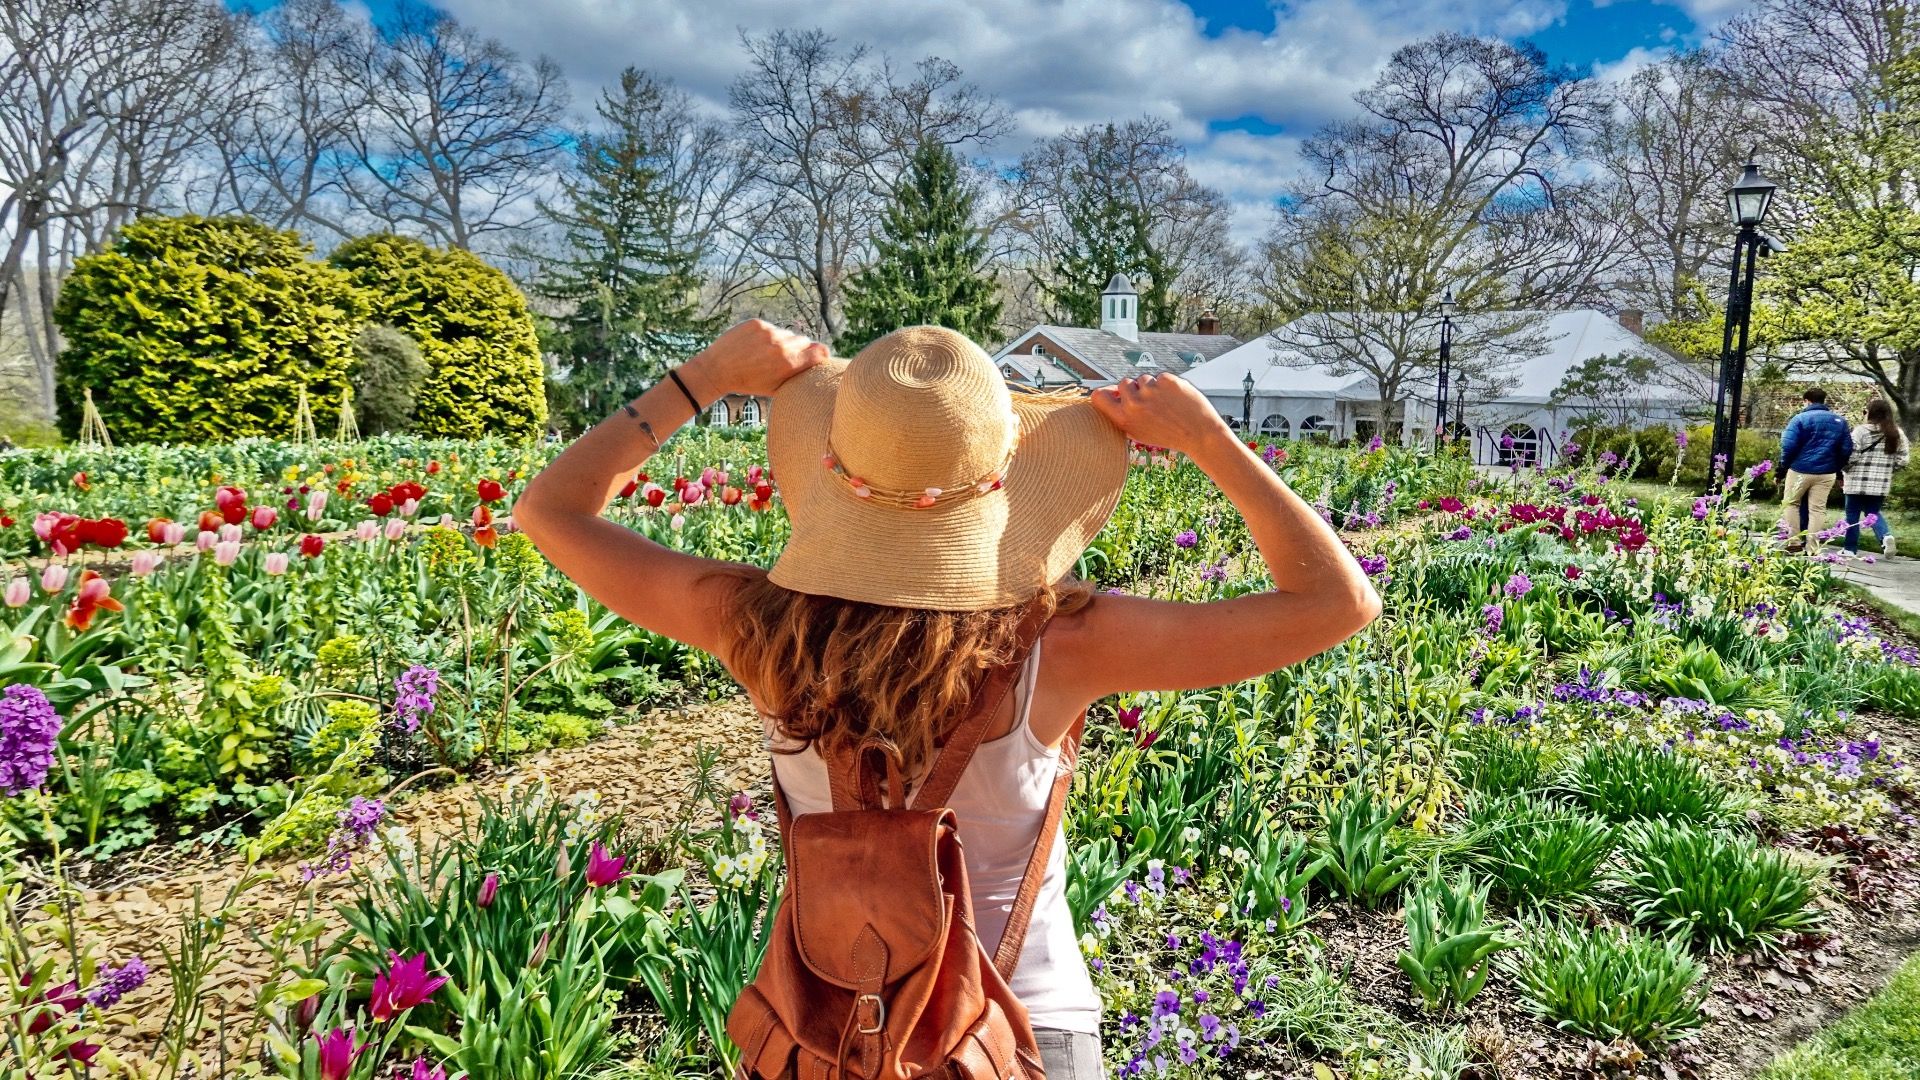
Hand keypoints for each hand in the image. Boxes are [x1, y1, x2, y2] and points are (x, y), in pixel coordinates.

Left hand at [684, 320, 828, 399]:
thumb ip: (798, 375)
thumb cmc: (748, 383)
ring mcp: (769, 332)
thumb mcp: (776, 387)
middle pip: (804, 341)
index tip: (818, 356)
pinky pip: (771, 328)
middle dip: (799, 349)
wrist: (717, 370)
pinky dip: (766, 335)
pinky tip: (754, 346)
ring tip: (765, 353)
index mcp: (789, 364)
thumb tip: (818, 362)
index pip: (820, 351)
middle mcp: (782, 345)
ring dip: (781, 341)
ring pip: (787, 334)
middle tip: (785, 358)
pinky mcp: (757, 323)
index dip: (821, 354)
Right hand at [1088, 372, 1231, 455]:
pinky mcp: (1167, 381)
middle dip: (1135, 389)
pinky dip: (1167, 385)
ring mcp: (1151, 390)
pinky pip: (1160, 377)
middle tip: (1150, 403)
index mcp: (1124, 420)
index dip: (1105, 393)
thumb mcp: (1139, 432)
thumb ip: (1122, 414)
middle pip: (1123, 383)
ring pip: (1143, 378)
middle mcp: (1134, 404)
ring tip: (1166, 404)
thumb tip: (1108, 392)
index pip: (1099, 396)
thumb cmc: (1168, 435)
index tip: (1113, 394)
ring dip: (1152, 387)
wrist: (1200, 435)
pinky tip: (1176, 399)